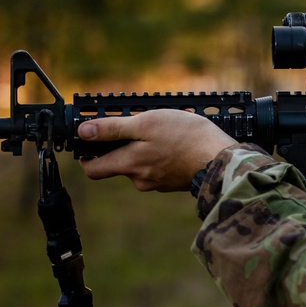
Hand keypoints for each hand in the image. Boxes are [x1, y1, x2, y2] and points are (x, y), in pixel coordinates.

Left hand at [77, 109, 237, 191]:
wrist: (222, 159)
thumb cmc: (186, 138)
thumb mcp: (146, 123)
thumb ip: (113, 129)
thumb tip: (83, 132)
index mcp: (129, 165)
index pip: (93, 169)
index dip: (87, 155)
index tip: (92, 140)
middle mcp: (140, 179)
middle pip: (119, 164)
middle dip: (124, 146)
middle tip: (138, 127)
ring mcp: (159, 183)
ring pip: (142, 164)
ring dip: (147, 148)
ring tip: (166, 130)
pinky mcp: (175, 182)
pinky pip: (161, 167)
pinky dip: (164, 155)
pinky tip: (179, 142)